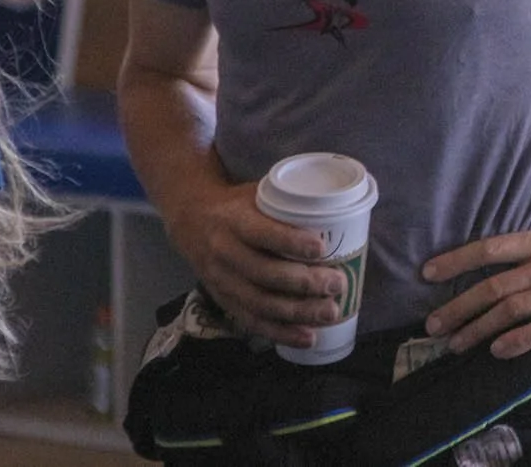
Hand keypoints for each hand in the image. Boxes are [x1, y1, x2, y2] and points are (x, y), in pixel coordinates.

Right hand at [165, 180, 347, 346]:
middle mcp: (224, 252)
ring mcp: (222, 281)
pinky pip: (253, 321)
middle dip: (303, 282)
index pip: (261, 233)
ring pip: (260, 302)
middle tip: (337, 283)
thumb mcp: (256, 194)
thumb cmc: (237, 205)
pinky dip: (281, 332)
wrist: (191, 221)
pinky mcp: (224, 301)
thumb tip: (339, 208)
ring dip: (298, 312)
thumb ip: (287, 203)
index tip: (321, 248)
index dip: (290, 242)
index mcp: (234, 221)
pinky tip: (307, 336)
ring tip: (330, 312)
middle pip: (264, 273)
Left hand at [421, 216, 530, 359]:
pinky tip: (498, 351)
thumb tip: (505, 249)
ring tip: (456, 345)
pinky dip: (518, 340)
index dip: (457, 260)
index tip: (427, 273)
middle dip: (458, 307)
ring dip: (479, 329)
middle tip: (433, 327)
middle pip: (493, 287)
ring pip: (512, 310)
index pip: (490, 249)